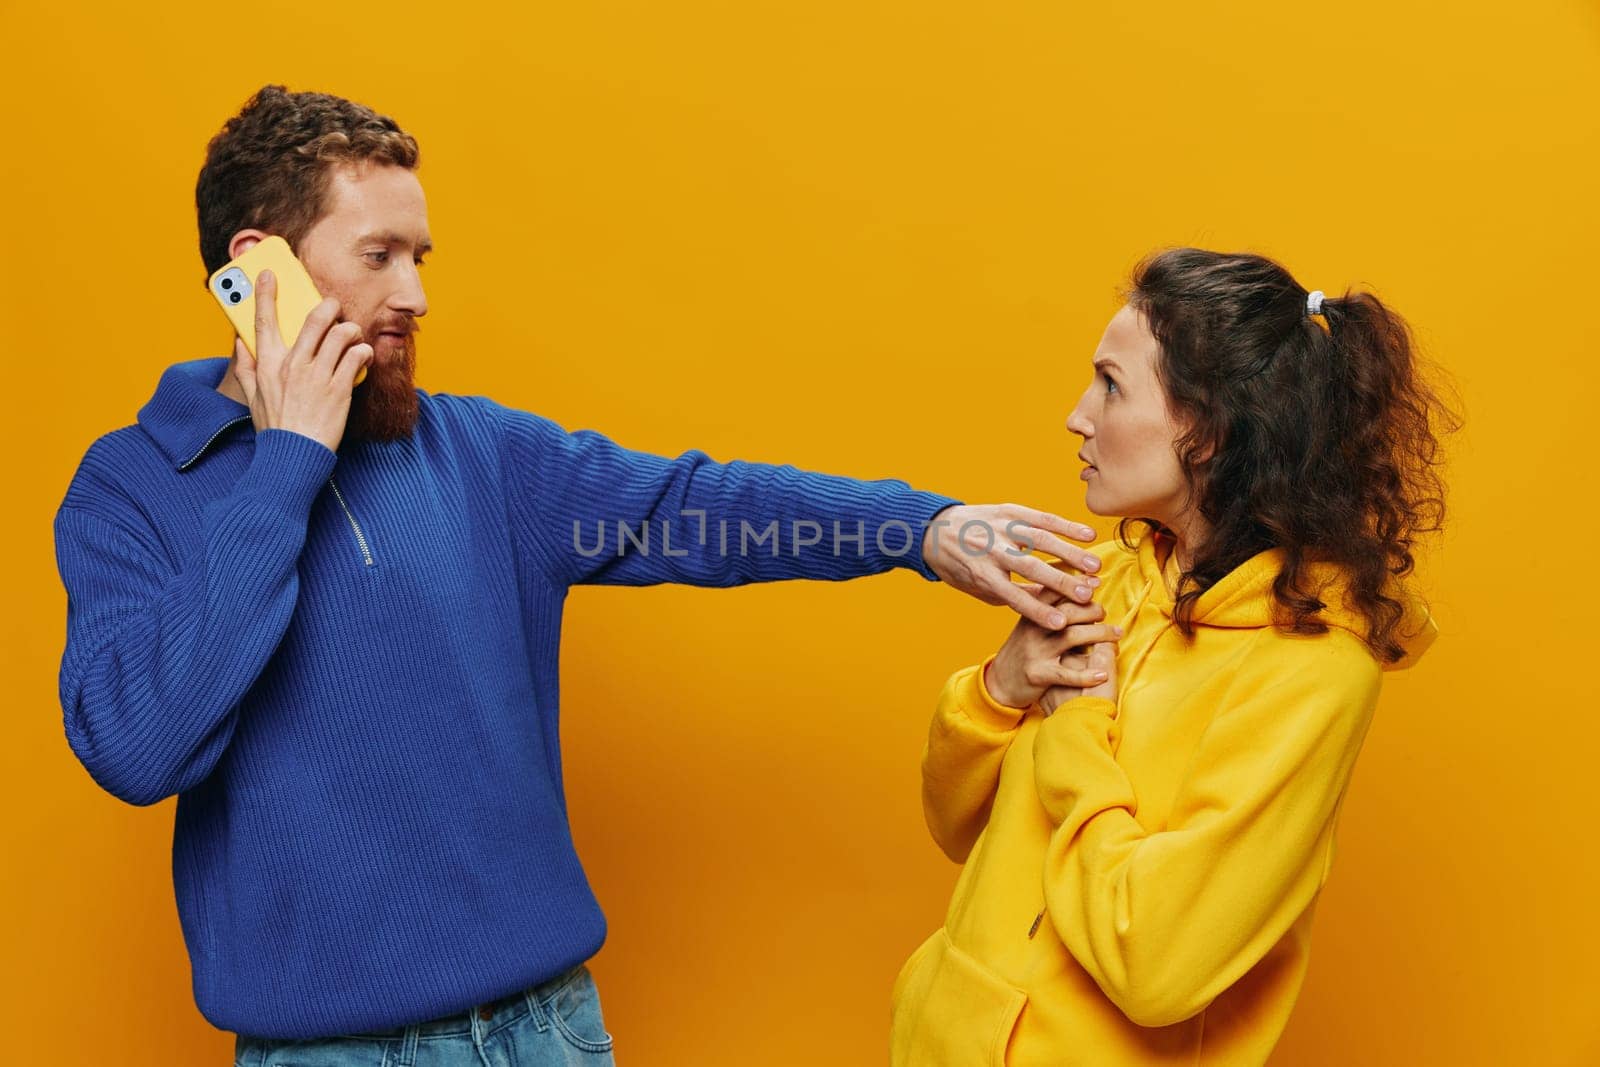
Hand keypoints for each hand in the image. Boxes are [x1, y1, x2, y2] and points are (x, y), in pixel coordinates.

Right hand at [233, 268, 371, 453]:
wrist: (295, 456)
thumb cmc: (275, 427)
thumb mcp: (253, 397)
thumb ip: (245, 367)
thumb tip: (239, 343)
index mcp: (267, 364)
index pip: (263, 321)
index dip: (264, 293)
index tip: (268, 274)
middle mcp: (292, 365)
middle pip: (313, 320)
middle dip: (328, 306)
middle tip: (333, 305)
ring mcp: (317, 376)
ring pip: (340, 335)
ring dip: (350, 329)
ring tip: (352, 334)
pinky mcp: (339, 389)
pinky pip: (356, 356)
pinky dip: (363, 350)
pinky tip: (363, 353)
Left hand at [923, 503, 1103, 628]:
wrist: (934, 531)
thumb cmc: (961, 568)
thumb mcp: (979, 589)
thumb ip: (1013, 595)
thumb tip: (1050, 607)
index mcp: (981, 574)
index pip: (1013, 595)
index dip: (1037, 611)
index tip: (1062, 623)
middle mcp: (991, 550)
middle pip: (1030, 567)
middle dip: (1060, 582)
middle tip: (1088, 595)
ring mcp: (1000, 527)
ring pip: (1039, 540)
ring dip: (1070, 552)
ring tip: (1094, 566)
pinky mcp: (1008, 510)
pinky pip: (1040, 517)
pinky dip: (1065, 525)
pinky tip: (1088, 535)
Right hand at [983, 588, 1122, 708]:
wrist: (1000, 683)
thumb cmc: (1025, 649)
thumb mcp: (1030, 623)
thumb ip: (1049, 606)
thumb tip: (1079, 583)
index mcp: (1031, 612)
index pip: (1054, 589)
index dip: (1078, 583)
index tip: (1097, 580)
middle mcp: (1032, 628)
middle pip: (1068, 610)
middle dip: (1093, 609)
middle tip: (1105, 613)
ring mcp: (1035, 651)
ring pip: (1073, 636)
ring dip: (1101, 634)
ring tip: (1116, 635)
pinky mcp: (1038, 674)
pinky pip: (1067, 674)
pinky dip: (1088, 674)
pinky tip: (1103, 674)